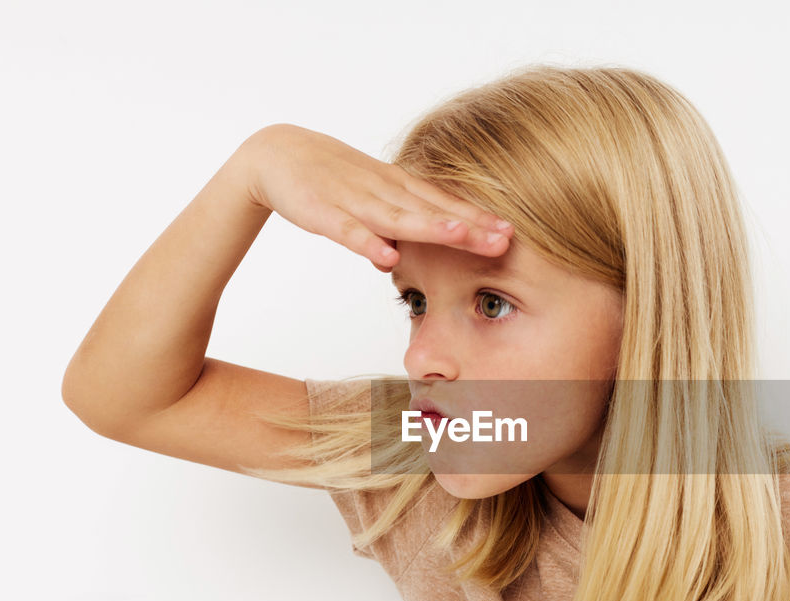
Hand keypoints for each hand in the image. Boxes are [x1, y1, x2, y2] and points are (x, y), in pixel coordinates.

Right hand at [236, 123, 512, 271]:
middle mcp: (384, 190)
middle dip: (469, 225)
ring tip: (461, 236)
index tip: (512, 233)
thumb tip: (419, 252)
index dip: (478, 218)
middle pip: (432, 210)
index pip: (445, 204)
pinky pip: (347, 230)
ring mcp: (354, 199)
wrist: (277, 153)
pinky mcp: (323, 212)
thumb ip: (400, 225)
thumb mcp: (374, 199)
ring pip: (397, 217)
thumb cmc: (333, 178)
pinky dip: (366, 242)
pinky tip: (386, 258)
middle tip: (504, 239)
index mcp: (399, 187)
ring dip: (429, 227)